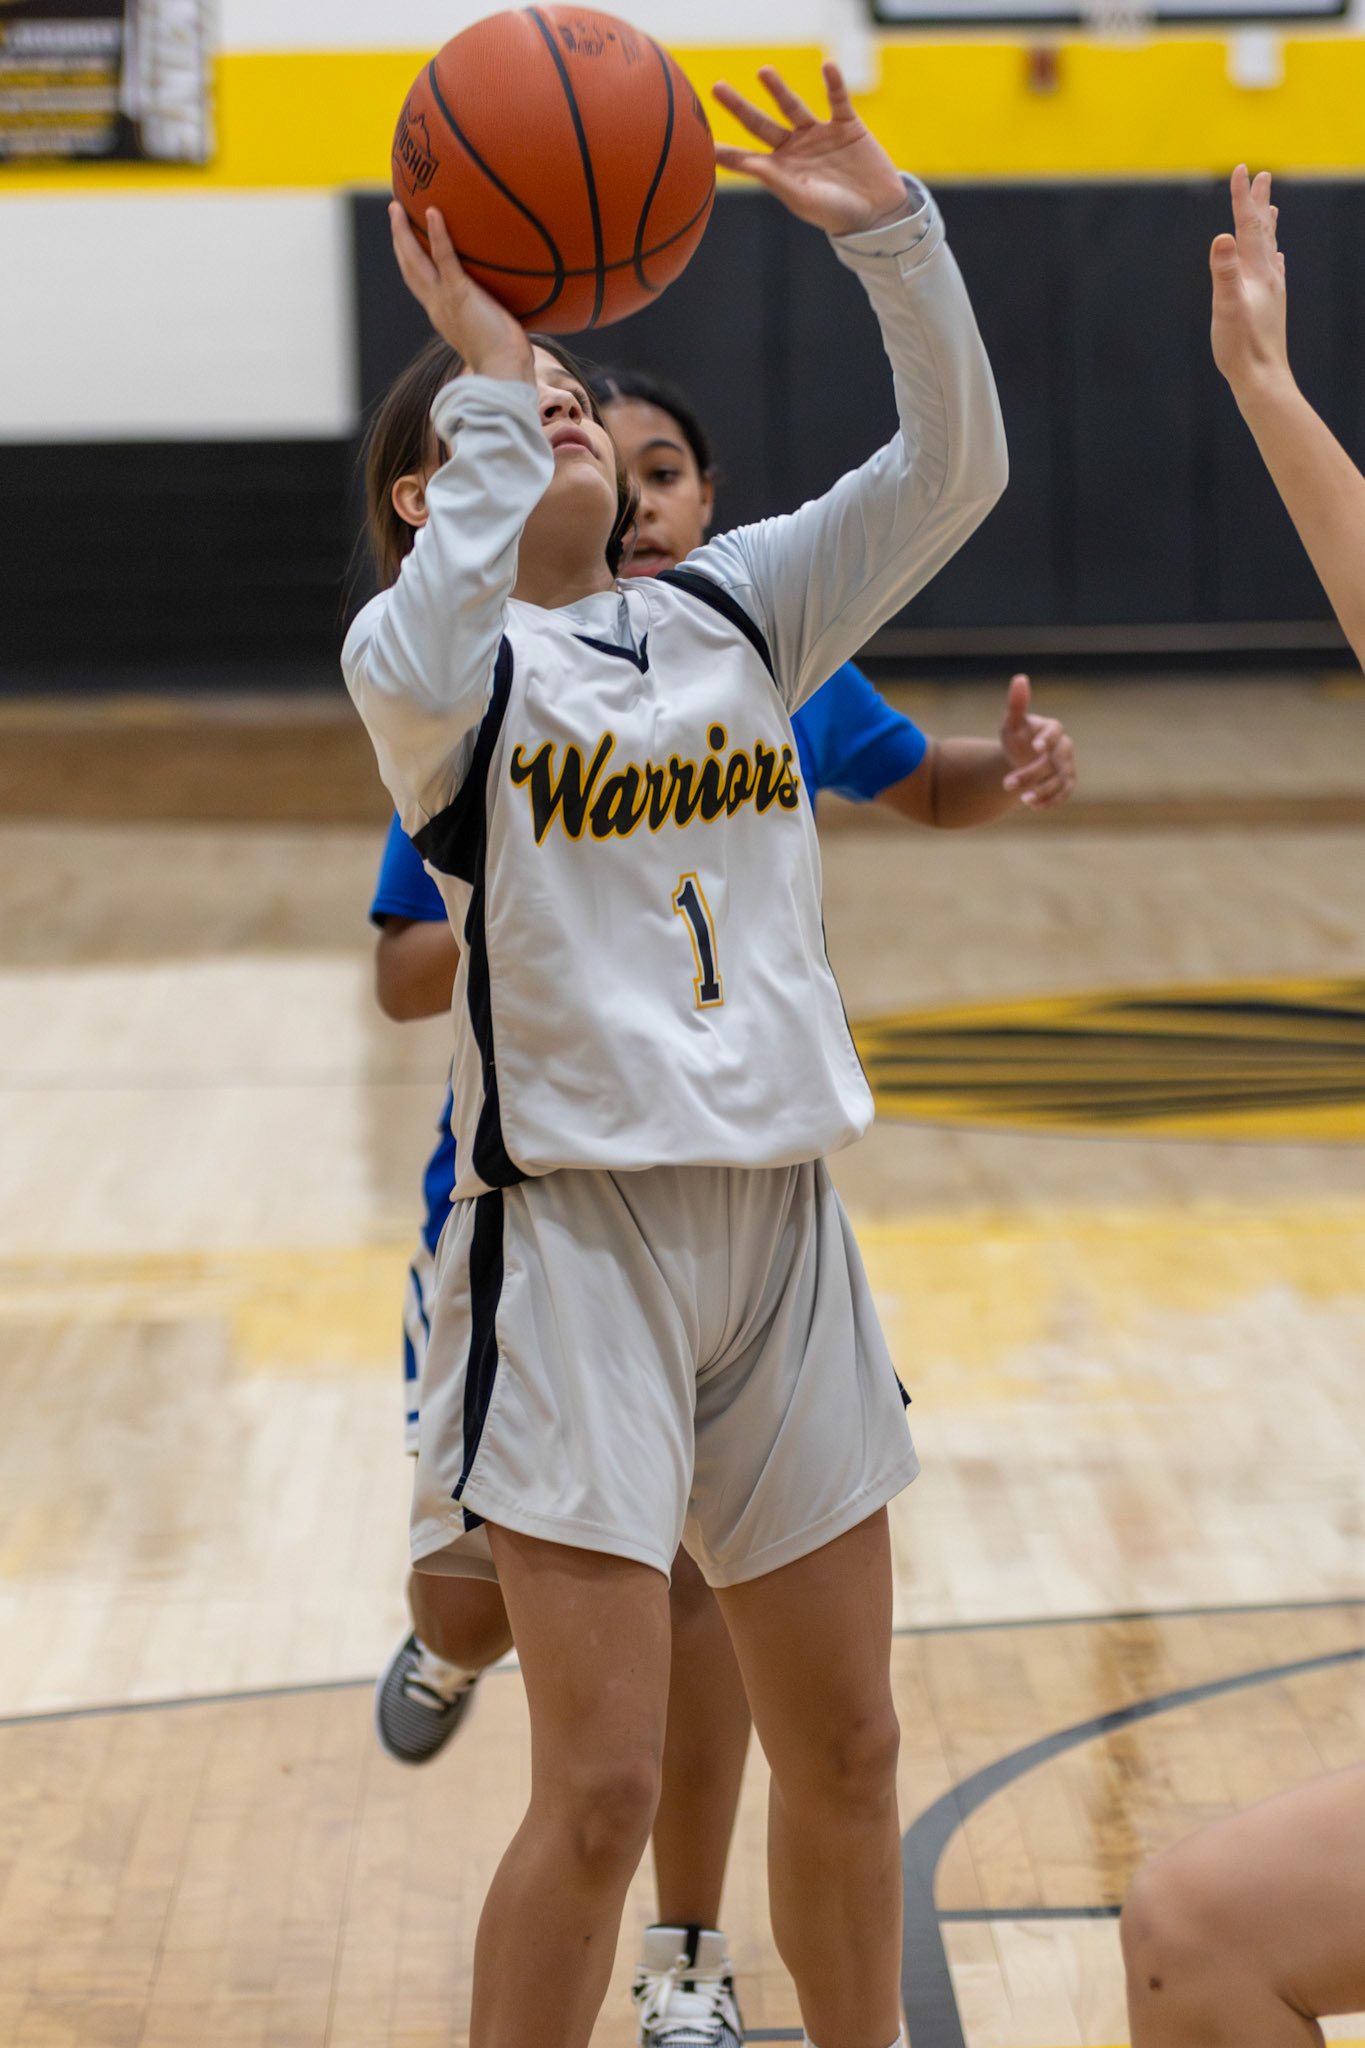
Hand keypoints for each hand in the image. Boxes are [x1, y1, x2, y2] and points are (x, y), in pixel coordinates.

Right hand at [389, 202, 533, 383]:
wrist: (504, 371)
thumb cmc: (508, 356)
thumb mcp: (495, 328)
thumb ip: (495, 310)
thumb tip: (516, 297)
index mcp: (442, 314)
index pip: (420, 283)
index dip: (411, 261)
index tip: (407, 242)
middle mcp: (436, 306)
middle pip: (409, 268)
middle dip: (399, 240)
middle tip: (394, 212)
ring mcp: (444, 301)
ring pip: (414, 262)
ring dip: (403, 233)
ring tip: (398, 206)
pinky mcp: (459, 295)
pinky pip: (444, 259)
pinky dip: (437, 235)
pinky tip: (433, 211)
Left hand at [711, 63, 906, 236]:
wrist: (877, 213)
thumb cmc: (837, 214)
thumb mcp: (804, 200)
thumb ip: (778, 181)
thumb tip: (751, 164)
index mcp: (780, 170)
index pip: (745, 159)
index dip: (724, 152)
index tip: (699, 142)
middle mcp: (794, 148)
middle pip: (760, 124)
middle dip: (739, 107)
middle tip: (717, 88)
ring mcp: (818, 134)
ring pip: (793, 105)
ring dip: (778, 88)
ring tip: (763, 72)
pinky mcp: (846, 125)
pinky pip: (838, 99)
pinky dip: (834, 83)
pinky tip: (828, 67)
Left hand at [999, 673, 1074, 808]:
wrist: (1019, 759)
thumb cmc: (1017, 737)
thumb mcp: (1011, 722)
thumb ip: (1017, 704)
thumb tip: (1020, 678)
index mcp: (1052, 729)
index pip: (1056, 730)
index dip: (1048, 738)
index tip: (1036, 747)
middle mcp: (1063, 747)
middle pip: (1056, 760)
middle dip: (1034, 772)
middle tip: (1007, 783)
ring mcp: (1066, 766)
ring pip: (1062, 779)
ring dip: (1044, 791)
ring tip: (1022, 800)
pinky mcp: (1065, 782)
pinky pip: (1064, 792)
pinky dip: (1052, 800)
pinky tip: (1034, 806)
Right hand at [1210, 166, 1291, 404]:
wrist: (1263, 378)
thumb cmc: (1241, 347)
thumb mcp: (1227, 307)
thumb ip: (1224, 272)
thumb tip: (1221, 237)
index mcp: (1257, 271)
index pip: (1248, 225)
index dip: (1243, 197)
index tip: (1242, 169)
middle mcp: (1269, 276)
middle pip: (1264, 230)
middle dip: (1259, 202)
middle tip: (1262, 176)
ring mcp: (1272, 291)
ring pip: (1270, 249)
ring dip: (1269, 226)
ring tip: (1272, 209)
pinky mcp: (1270, 307)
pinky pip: (1274, 272)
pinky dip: (1272, 257)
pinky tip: (1276, 260)